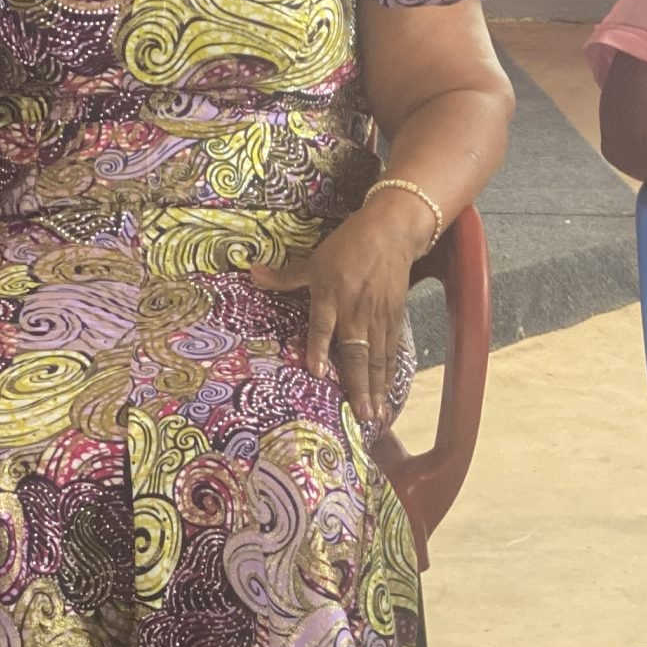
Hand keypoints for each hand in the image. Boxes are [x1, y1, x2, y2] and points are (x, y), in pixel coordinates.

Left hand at [248, 197, 430, 427]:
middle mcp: (354, 311)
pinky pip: (392, 351)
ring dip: (376, 388)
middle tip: (360, 414)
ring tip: (375, 415)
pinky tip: (388, 394)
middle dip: (359, 385)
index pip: (322, 326)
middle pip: (356, 352)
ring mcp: (377, 317)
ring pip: (377, 358)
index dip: (318, 348)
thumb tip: (251, 273)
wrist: (390, 231)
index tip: (316, 372)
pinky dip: (391, 374)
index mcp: (331, 295)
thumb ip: (285, 276)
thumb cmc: (348, 246)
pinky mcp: (394, 318)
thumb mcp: (314, 260)